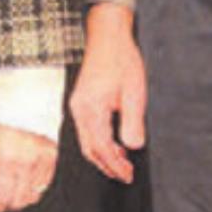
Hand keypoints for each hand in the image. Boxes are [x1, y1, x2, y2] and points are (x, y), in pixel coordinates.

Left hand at [0, 121, 56, 211]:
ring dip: (22, 196)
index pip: (2, 197)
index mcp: (6, 157)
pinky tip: (27, 178)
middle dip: (8, 203)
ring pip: (34, 194)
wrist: (26, 95)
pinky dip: (36, 186)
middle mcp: (26, 161)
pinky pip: (46, 183)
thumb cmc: (4, 114)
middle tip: (2, 197)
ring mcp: (42, 159)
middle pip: (19, 200)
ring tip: (14, 187)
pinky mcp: (53, 156)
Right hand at [68, 3, 146, 183]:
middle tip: (125, 174)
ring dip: (102, 155)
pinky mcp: (80, 101)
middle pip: (90, 149)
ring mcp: (77, 105)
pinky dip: (98, 142)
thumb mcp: (134, 92)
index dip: (115, 165)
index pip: (101, 148)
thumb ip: (133, 121)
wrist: (108, 35)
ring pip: (86, 141)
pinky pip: (86, 130)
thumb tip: (133, 146)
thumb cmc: (121, 59)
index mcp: (91, 109)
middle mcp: (79, 110)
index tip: (128, 175)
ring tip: (121, 162)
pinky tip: (112, 143)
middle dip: (107, 165)